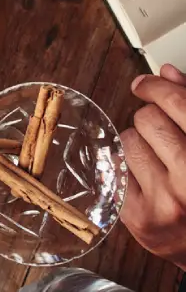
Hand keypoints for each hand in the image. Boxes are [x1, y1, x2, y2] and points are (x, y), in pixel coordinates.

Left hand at [120, 64, 185, 269]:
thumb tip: (167, 74)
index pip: (178, 104)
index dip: (157, 88)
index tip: (145, 84)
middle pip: (147, 120)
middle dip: (152, 121)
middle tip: (164, 137)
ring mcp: (164, 202)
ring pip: (127, 142)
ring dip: (139, 145)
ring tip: (160, 163)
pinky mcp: (138, 218)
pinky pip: (114, 168)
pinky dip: (127, 168)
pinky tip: (147, 179)